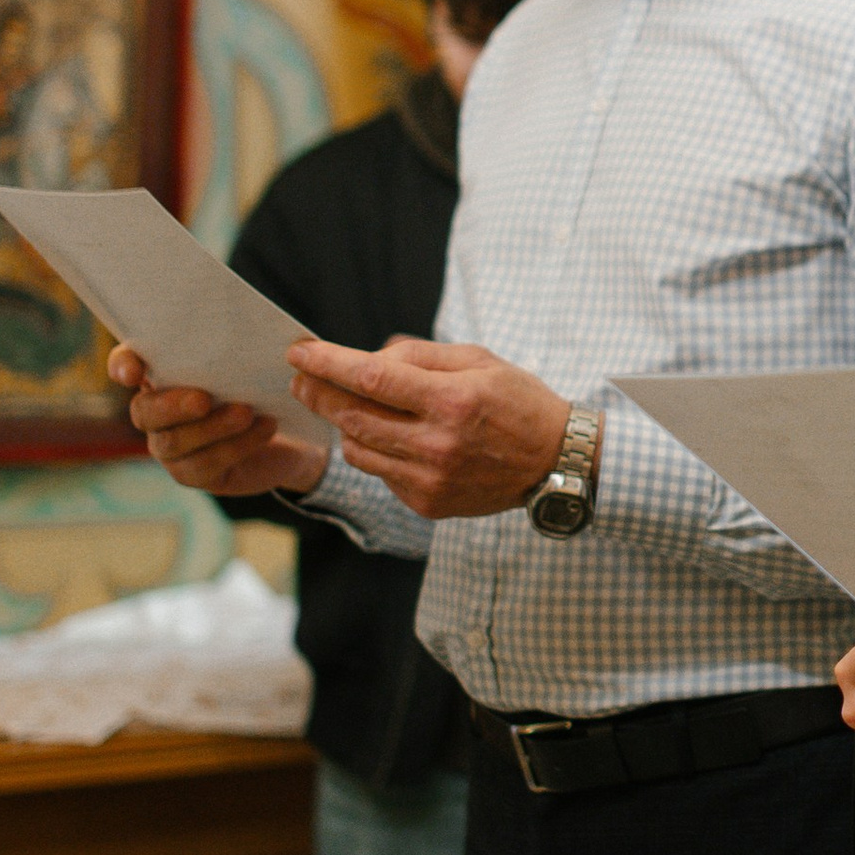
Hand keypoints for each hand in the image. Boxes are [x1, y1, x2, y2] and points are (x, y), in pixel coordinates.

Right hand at [110, 343, 327, 497]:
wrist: (289, 431)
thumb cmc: (263, 382)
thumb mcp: (255, 357)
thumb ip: (242, 344)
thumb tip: (271, 343)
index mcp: (161, 369)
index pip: (125, 362)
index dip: (122, 365)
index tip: (132, 374)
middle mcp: (156, 408)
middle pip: (143, 410)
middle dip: (171, 406)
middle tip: (203, 400)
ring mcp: (169, 444)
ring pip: (172, 442)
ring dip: (211, 427)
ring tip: (246, 412)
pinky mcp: (191, 472)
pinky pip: (202, 465)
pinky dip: (235, 446)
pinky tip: (264, 428)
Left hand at [285, 337, 568, 519]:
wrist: (556, 461)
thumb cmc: (518, 402)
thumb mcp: (478, 361)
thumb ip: (420, 355)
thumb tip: (367, 358)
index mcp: (452, 401)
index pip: (371, 379)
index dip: (328, 363)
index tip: (298, 351)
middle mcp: (438, 444)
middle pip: (353, 416)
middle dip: (318, 393)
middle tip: (300, 378)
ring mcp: (430, 480)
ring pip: (358, 449)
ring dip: (344, 424)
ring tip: (350, 407)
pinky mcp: (427, 503)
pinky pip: (380, 473)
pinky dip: (374, 451)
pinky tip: (391, 437)